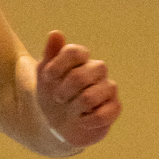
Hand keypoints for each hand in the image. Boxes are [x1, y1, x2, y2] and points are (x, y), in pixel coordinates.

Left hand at [36, 30, 120, 150]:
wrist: (57, 125)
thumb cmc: (51, 96)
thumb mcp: (44, 76)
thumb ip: (50, 54)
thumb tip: (55, 33)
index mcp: (81, 59)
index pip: (74, 52)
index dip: (58, 66)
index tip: (47, 78)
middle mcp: (97, 70)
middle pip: (81, 76)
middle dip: (63, 91)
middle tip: (58, 98)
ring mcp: (108, 88)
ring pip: (89, 97)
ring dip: (73, 108)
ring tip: (71, 110)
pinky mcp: (114, 108)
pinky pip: (102, 115)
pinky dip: (86, 121)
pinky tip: (82, 120)